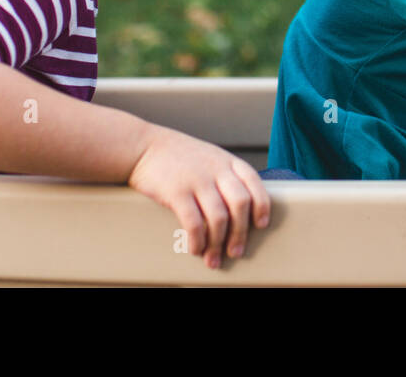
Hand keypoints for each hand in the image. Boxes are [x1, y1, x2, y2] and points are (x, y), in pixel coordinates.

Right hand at [126, 125, 270, 269]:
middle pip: (240, 204)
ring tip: (213, 259)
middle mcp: (216, 169)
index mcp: (227, 161)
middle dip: (241, 232)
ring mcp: (197, 180)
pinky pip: (194, 223)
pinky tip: (195, 248)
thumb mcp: (210, 156)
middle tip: (236, 251)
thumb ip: (226, 175)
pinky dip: (198, 240)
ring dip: (218, 243)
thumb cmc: (178, 156)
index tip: (261, 224)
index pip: (254, 183)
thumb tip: (241, 209)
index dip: (261, 205)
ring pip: (219, 218)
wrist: (143, 146)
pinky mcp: (177, 192)